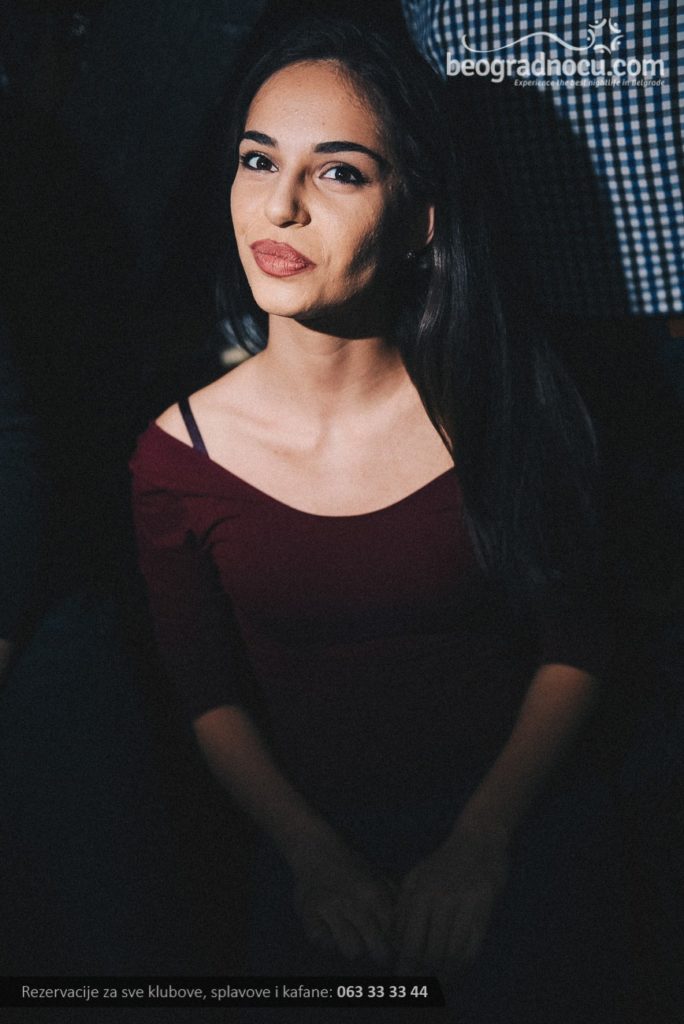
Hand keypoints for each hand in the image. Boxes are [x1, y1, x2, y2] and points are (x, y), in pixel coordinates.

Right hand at [290, 831, 396, 965]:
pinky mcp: (308, 914)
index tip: (390, 941)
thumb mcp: (377, 874)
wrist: (315, 847)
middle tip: (373, 947)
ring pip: (352, 951)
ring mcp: (330, 910)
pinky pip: (322, 943)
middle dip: (378, 951)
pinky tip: (329, 930)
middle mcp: (354, 903)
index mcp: (373, 893)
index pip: (393, 932)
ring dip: (353, 946)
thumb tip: (404, 926)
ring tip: (351, 937)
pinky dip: (327, 940)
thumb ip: (393, 897)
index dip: (394, 940)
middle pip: (377, 948)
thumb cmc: (350, 862)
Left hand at [393, 819, 508, 971]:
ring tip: (438, 983)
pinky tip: (457, 969)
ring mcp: (463, 905)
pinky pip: (472, 947)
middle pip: (429, 952)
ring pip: (451, 954)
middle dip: (423, 975)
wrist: (478, 841)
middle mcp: (439, 900)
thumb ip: (403, 907)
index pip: (408, 941)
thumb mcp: (416, 877)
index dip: (405, 965)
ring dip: (444, 974)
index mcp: (419, 893)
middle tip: (420, 987)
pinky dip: (463, 965)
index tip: (403, 979)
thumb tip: (395, 942)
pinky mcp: (484, 909)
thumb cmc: (443, 861)